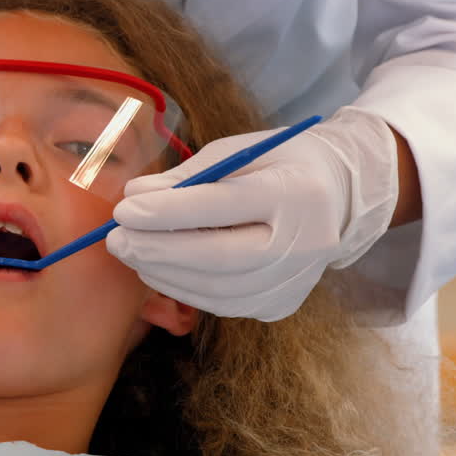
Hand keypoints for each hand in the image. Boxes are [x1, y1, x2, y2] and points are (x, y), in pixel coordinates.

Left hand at [105, 109, 398, 320]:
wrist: (340, 197)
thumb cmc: (278, 165)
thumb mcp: (238, 152)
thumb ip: (187, 176)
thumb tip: (134, 197)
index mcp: (296, 192)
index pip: (224, 206)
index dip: (168, 211)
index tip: (124, 209)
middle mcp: (304, 243)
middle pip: (220, 258)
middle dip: (159, 250)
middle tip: (116, 240)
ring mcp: (295, 281)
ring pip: (217, 290)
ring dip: (164, 274)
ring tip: (130, 253)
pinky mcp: (281, 304)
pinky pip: (223, 304)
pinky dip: (185, 289)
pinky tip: (159, 271)